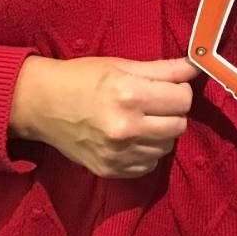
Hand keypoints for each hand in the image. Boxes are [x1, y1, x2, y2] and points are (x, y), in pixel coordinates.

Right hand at [9, 55, 198, 177]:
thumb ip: (162, 69)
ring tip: (142, 119)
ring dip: (161, 133)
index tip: (170, 87)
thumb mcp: (121, 64)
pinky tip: (132, 137)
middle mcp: (126, 127)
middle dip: (173, 112)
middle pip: (179, 126)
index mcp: (130, 94)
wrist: (42, 105)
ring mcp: (118, 153)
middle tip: (156, 103)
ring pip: (166, 147)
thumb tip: (194, 67)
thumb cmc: (81, 78)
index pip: (183, 99)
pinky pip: (148, 166)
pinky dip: (146, 152)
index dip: (180, 91)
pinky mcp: (110, 170)